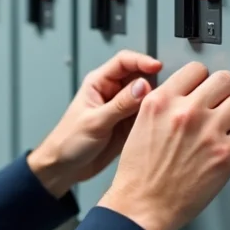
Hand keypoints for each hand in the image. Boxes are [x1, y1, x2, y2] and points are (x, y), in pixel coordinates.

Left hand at [27, 50, 162, 197]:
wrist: (65, 168)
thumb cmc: (68, 142)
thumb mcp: (95, 122)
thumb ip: (120, 105)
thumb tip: (143, 86)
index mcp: (99, 83)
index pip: (124, 62)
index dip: (142, 61)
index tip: (157, 67)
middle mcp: (112, 92)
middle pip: (140, 77)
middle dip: (154, 82)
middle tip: (164, 94)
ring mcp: (122, 109)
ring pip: (146, 97)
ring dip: (155, 102)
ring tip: (164, 109)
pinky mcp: (129, 124)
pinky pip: (146, 116)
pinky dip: (154, 118)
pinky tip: (160, 123)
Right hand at [99, 61, 229, 229]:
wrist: (142, 205)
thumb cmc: (139, 174)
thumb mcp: (140, 125)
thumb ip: (164, 106)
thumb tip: (187, 96)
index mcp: (161, 102)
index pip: (196, 70)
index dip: (203, 80)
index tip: (206, 89)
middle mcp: (186, 112)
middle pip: (224, 79)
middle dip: (225, 92)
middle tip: (223, 103)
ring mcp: (208, 132)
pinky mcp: (226, 154)